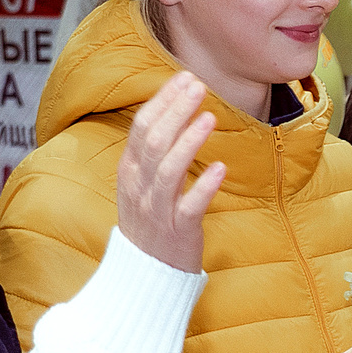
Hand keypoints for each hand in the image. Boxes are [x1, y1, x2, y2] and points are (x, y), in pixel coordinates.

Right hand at [115, 72, 224, 271]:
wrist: (146, 275)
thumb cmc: (151, 221)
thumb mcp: (142, 183)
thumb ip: (155, 151)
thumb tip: (174, 110)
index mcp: (130, 171)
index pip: (142, 126)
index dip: (163, 100)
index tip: (185, 77)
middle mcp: (139, 187)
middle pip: (153, 140)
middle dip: (175, 110)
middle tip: (199, 86)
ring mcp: (157, 210)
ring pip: (168, 170)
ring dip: (189, 141)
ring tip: (210, 117)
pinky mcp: (178, 232)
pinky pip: (189, 207)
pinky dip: (205, 187)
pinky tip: (221, 169)